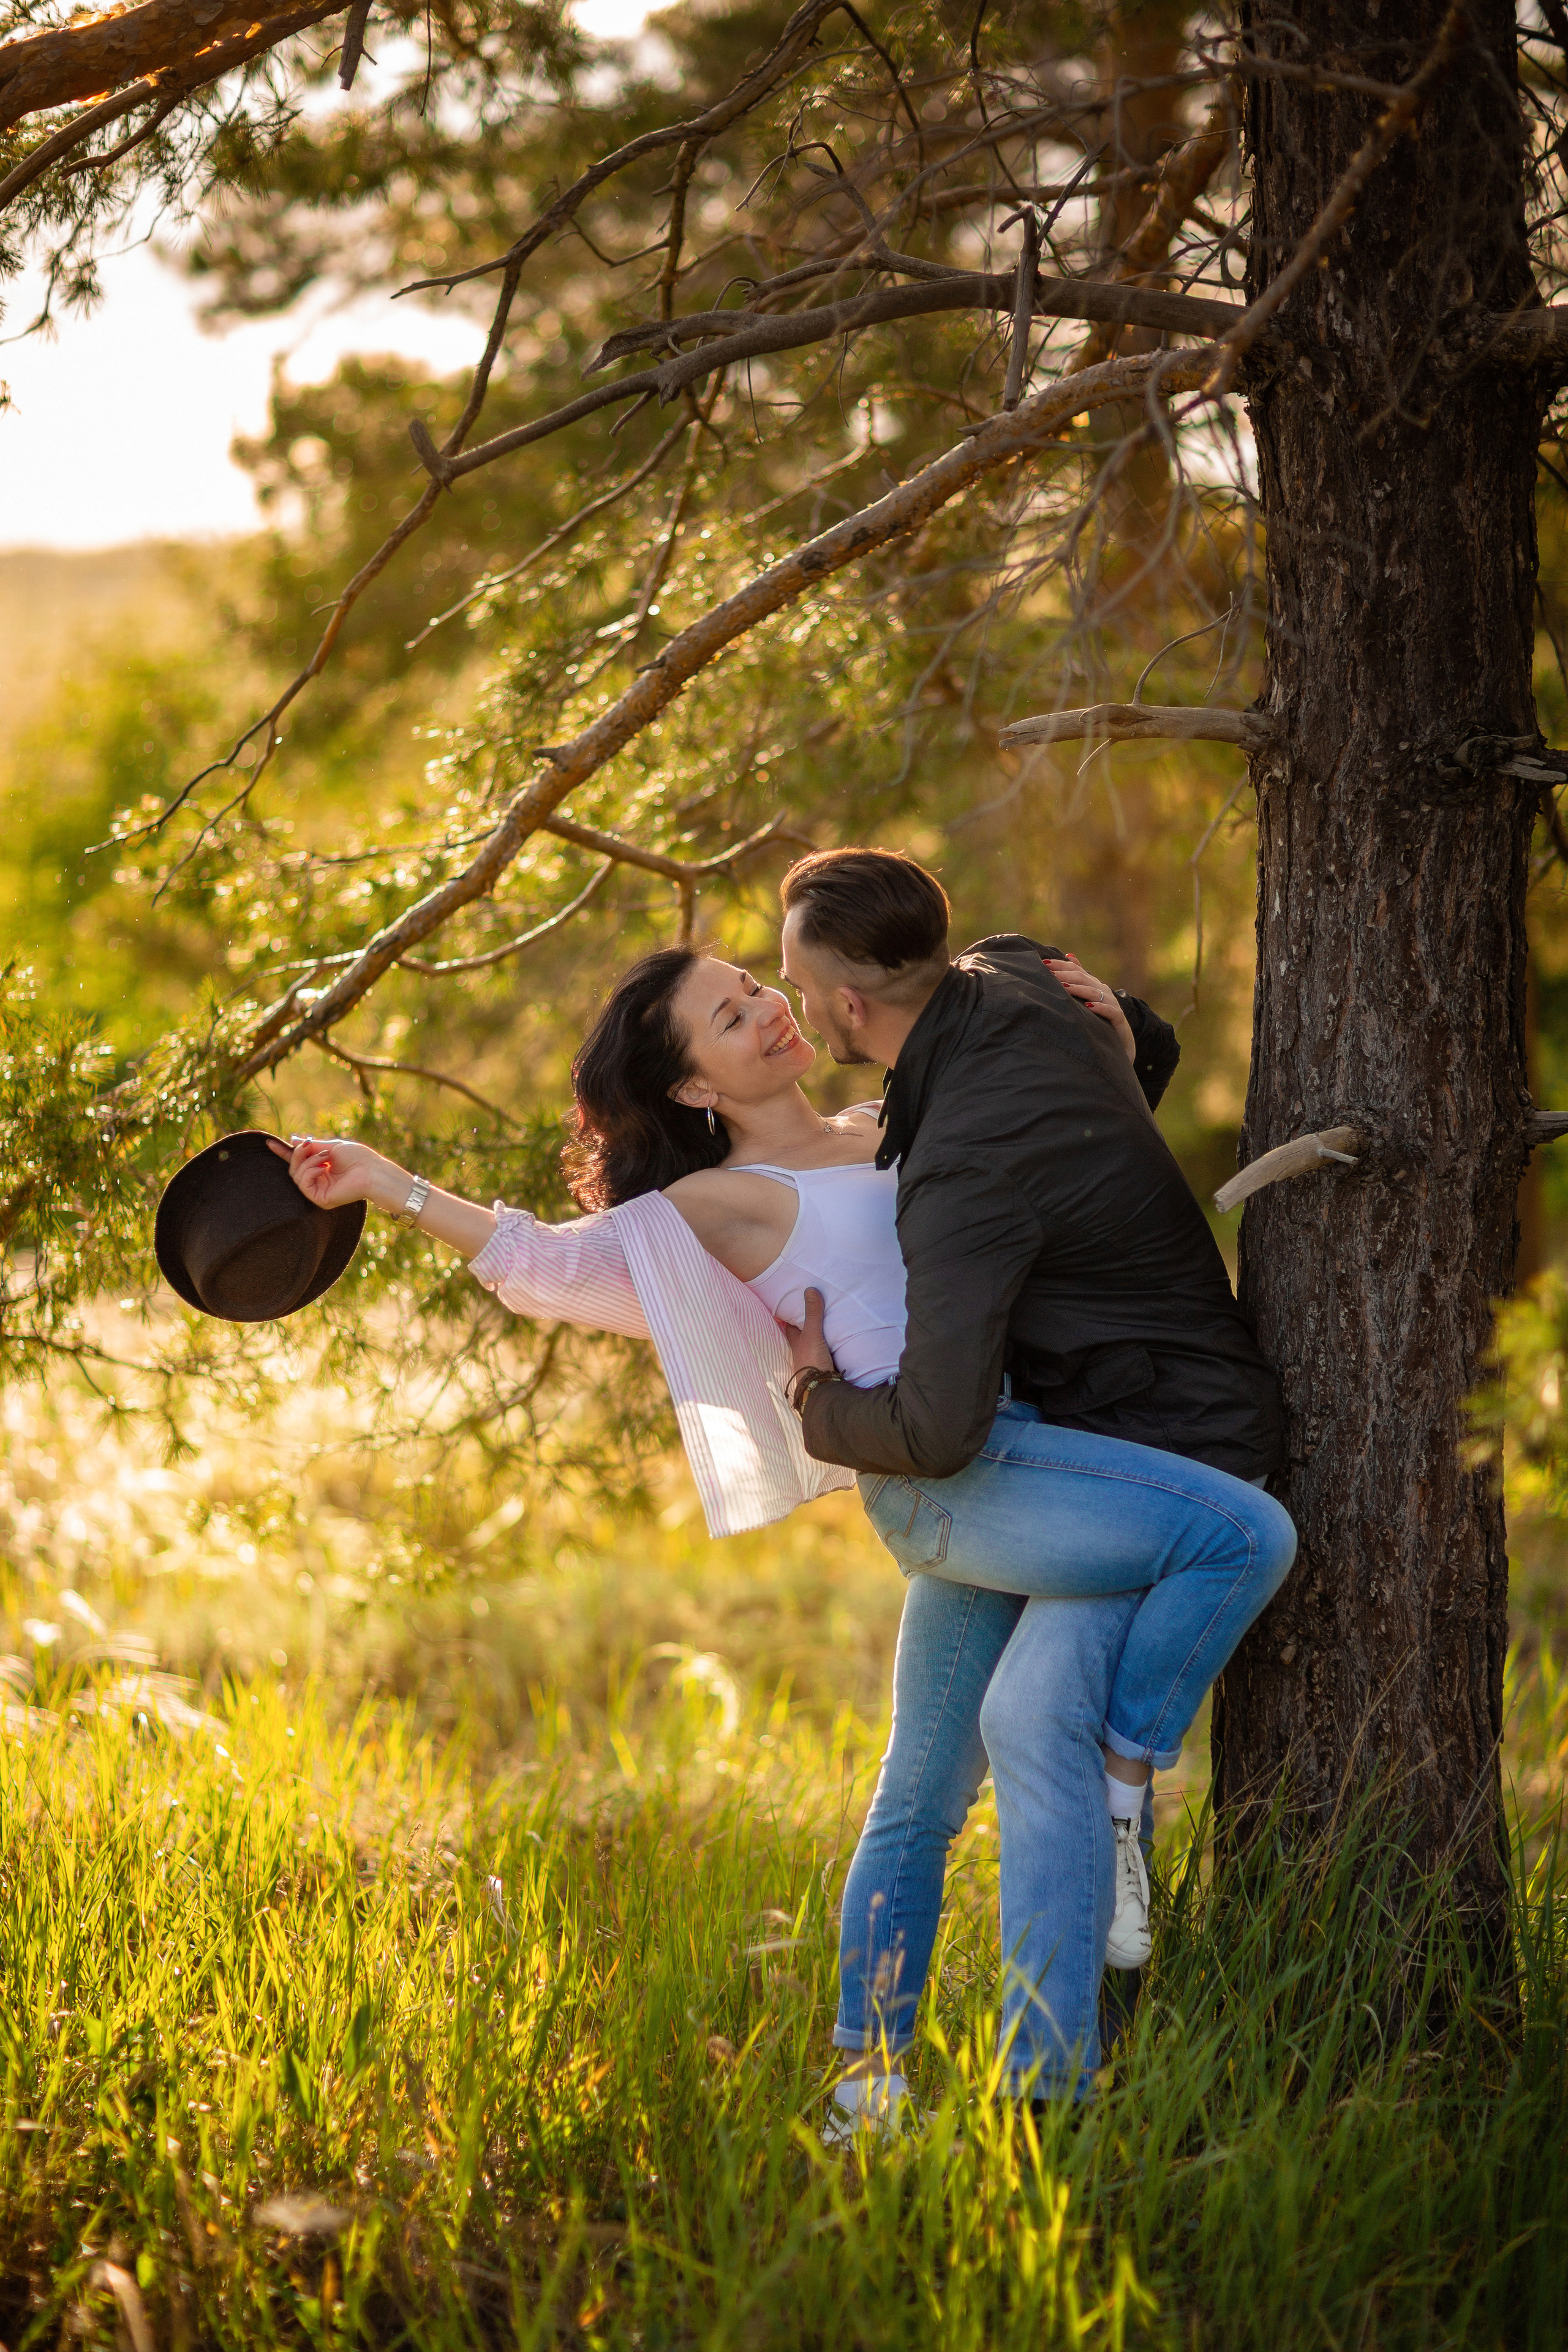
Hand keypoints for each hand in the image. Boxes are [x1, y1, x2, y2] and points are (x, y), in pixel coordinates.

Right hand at [269, 1134, 398, 1211]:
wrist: (371, 1170)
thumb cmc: (357, 1157)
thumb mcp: (331, 1147)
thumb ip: (311, 1146)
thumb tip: (294, 1140)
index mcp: (321, 1168)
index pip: (298, 1162)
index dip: (284, 1153)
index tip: (269, 1143)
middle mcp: (318, 1181)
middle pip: (293, 1169)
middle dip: (297, 1154)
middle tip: (309, 1144)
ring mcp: (319, 1192)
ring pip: (296, 1176)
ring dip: (306, 1162)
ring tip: (324, 1157)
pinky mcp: (320, 1200)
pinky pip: (303, 1184)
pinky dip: (309, 1172)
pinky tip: (322, 1168)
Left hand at [777, 1285, 835, 1378]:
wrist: (821, 1388)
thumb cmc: (811, 1360)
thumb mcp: (812, 1334)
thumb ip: (812, 1314)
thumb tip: (810, 1289)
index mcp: (795, 1343)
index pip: (789, 1327)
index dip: (788, 1317)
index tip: (787, 1306)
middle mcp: (802, 1351)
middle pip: (801, 1336)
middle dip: (804, 1326)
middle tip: (809, 1313)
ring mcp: (813, 1360)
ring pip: (813, 1344)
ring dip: (817, 1337)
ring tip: (825, 1323)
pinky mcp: (825, 1366)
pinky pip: (826, 1352)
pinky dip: (829, 1346)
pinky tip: (835, 1342)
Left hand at [1044, 955, 1136, 1065]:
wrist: (1122, 1037)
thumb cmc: (1101, 1015)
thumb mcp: (1090, 994)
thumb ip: (1080, 976)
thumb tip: (1069, 955)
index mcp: (1094, 984)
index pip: (1075, 970)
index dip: (1060, 965)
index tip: (1043, 963)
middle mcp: (1102, 990)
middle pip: (1082, 979)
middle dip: (1065, 975)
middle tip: (1050, 974)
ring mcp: (1110, 1002)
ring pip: (1094, 993)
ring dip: (1078, 989)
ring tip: (1064, 988)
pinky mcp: (1117, 1017)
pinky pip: (1109, 1010)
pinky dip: (1099, 1007)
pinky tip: (1088, 1006)